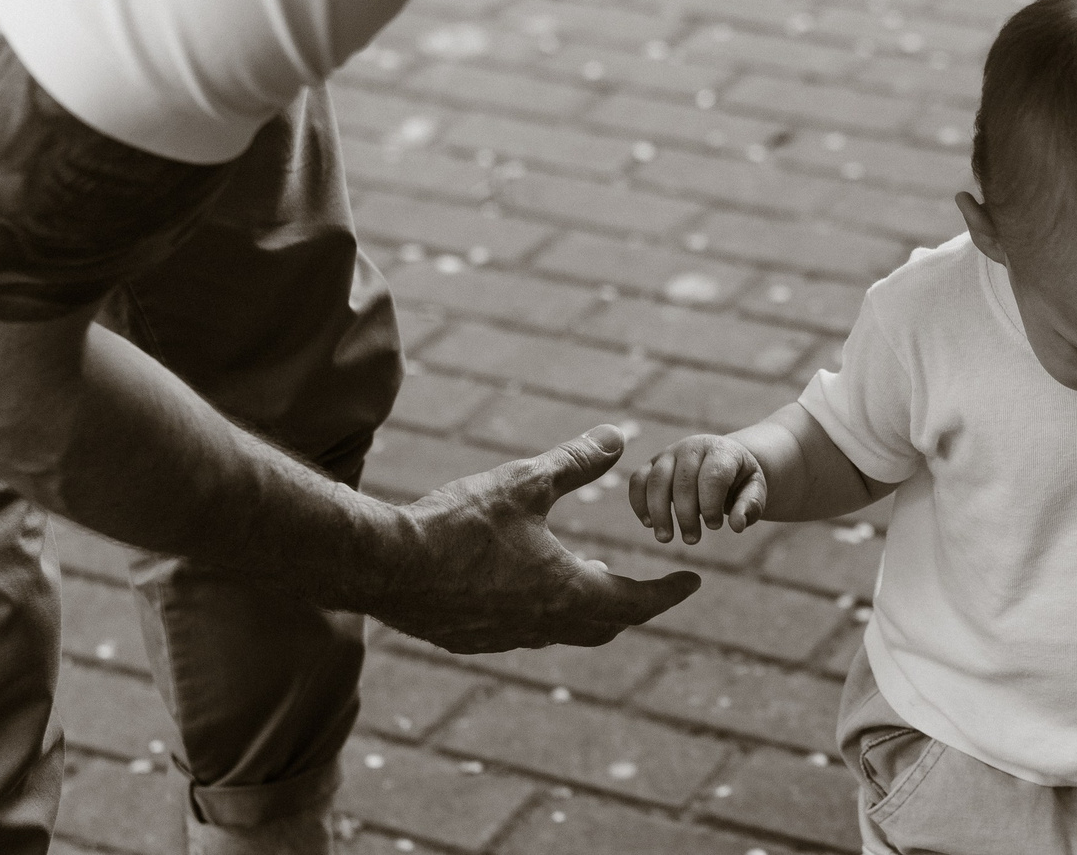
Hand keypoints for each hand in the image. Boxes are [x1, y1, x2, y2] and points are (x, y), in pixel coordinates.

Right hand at [371, 425, 699, 652]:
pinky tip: (528, 594)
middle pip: (605, 626)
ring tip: (593, 584)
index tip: (693, 581)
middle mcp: (543, 624)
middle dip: (632, 607)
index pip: (636, 601)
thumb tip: (619, 437)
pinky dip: (542, 615)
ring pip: (563, 632)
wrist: (383, 566)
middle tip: (649, 590)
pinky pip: (522, 633)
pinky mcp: (472, 640)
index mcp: (566, 591)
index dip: (668, 591)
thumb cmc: (457, 523)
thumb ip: (575, 462)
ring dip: (586, 612)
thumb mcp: (523, 482)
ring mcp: (505, 638)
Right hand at [629, 434, 768, 543]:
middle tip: (692, 540)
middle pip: (682, 480)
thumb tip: (737, 526)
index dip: (711, 504)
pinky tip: (649, 524)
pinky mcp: (652, 464)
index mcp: (721, 450)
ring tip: (666, 538)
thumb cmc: (739, 479)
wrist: (722, 461)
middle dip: (685, 514)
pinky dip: (639, 503)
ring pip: (656, 480)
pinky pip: (637, 481)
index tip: (715, 526)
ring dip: (658, 512)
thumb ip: (750, 505)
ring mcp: (669, 454)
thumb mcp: (754, 489)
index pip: (712, 476)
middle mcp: (692, 447)